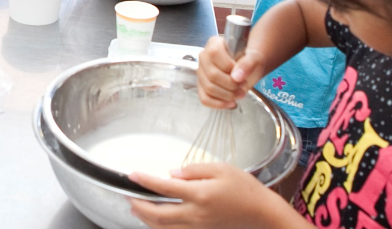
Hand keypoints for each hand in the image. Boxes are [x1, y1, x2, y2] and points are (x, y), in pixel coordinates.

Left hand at [130, 163, 282, 228]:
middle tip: (127, 195)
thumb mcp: (222, 169)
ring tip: (135, 208)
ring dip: (146, 218)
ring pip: (164, 227)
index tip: (131, 175)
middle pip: (158, 214)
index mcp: (199, 194)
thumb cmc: (246, 189)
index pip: (163, 188)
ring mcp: (198, 226)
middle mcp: (196, 214)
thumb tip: (171, 173)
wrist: (263, 215)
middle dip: (138, 205)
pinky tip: (155, 220)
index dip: (144, 181)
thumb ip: (194, 170)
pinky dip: (160, 227)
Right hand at [196, 34, 264, 108]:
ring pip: (209, 88)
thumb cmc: (250, 60)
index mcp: (214, 44)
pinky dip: (218, 104)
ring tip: (240, 93)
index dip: (229, 67)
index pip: (214, 54)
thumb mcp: (254, 58)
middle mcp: (203, 57)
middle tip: (243, 86)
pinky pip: (204, 99)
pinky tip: (231, 103)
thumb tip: (236, 77)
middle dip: (232, 85)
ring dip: (228, 95)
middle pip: (212, 75)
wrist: (248, 68)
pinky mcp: (202, 86)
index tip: (242, 73)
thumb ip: (247, 64)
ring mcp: (201, 72)